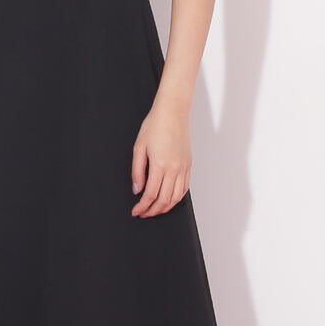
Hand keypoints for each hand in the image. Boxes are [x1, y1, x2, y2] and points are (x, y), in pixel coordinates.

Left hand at [130, 102, 191, 216]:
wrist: (173, 112)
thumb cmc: (155, 125)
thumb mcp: (139, 147)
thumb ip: (137, 171)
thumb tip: (137, 189)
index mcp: (160, 165)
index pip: (151, 194)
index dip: (142, 206)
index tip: (136, 211)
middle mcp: (174, 169)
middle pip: (164, 200)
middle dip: (153, 211)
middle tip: (143, 213)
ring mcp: (183, 168)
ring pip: (176, 197)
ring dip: (165, 207)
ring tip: (155, 210)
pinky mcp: (188, 165)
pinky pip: (184, 188)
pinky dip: (176, 198)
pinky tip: (169, 200)